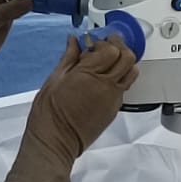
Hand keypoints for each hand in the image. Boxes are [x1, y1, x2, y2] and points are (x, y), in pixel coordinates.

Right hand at [0, 34, 140, 181]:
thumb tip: (74, 41)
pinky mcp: (115, 109)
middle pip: (127, 57)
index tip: (93, 41)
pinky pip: (125, 87)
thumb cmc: (48, 112)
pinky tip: (105, 78)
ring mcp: (113, 98)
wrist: (55, 141)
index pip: (109, 49)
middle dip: (119, 46)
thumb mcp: (54, 79)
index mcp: (88, 74)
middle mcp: (105, 85)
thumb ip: (69, 57)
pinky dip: (119, 78)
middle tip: (106, 44)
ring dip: (124, 62)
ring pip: (131, 72)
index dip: (103, 41)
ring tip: (109, 61)